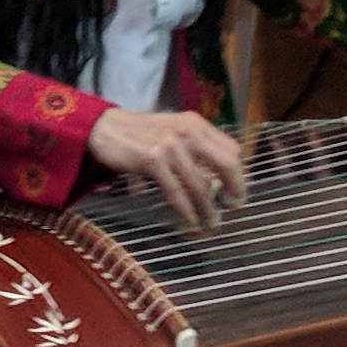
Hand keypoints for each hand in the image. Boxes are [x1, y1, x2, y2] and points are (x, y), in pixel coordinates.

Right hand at [86, 106, 247, 226]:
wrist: (106, 127)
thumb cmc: (142, 134)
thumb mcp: (174, 131)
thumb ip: (197, 147)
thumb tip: (224, 176)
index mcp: (196, 124)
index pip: (233, 149)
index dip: (240, 174)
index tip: (237, 191)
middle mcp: (187, 131)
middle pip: (227, 164)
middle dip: (235, 189)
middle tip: (232, 206)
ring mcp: (170, 145)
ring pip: (201, 184)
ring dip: (209, 208)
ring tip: (212, 222)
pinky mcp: (152, 159)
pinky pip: (176, 192)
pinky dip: (187, 210)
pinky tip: (191, 220)